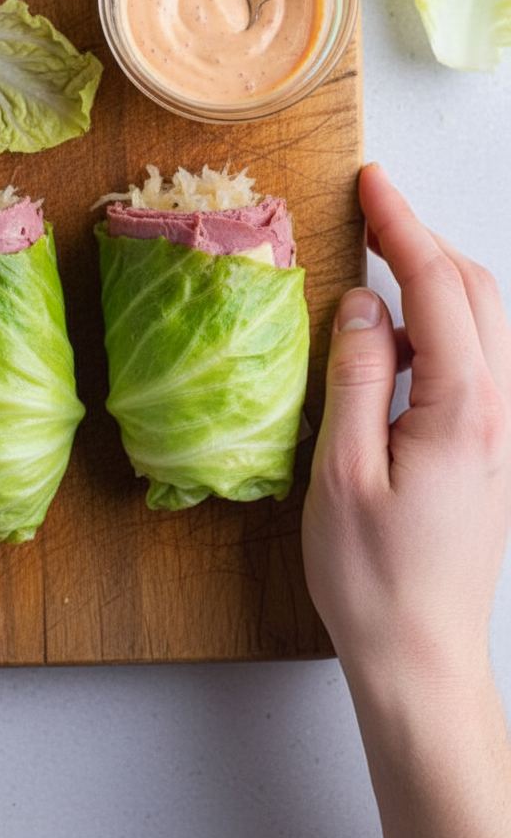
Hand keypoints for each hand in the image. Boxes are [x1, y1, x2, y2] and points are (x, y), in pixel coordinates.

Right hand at [302, 162, 510, 837]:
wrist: (420, 655)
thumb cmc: (374, 577)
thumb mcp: (342, 472)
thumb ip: (355, 376)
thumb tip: (362, 304)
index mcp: (463, 409)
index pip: (437, 287)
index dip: (401, 225)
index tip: (371, 183)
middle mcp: (497, 411)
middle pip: (476, 291)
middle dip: (424, 238)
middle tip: (372, 208)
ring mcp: (500, 430)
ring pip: (482, 322)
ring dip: (436, 277)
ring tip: (381, 257)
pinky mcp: (488, 449)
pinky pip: (474, 359)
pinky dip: (439, 322)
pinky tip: (397, 336)